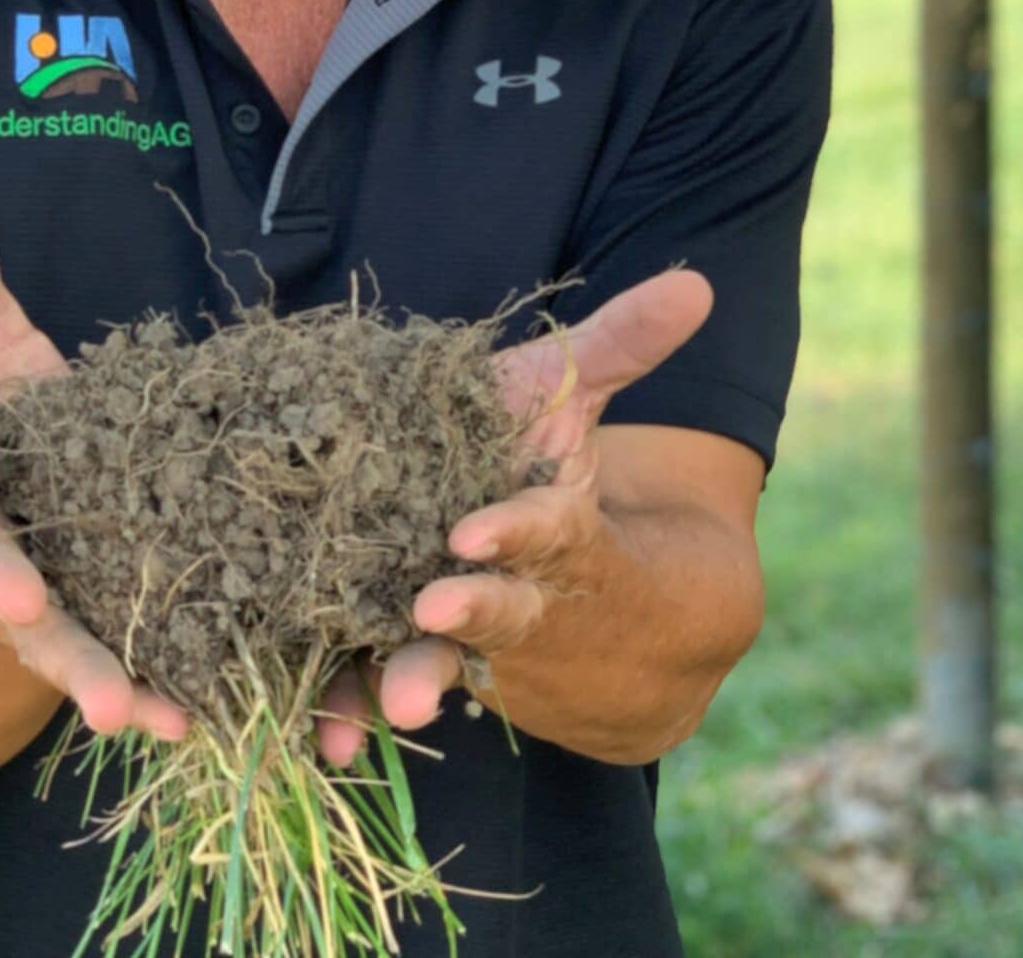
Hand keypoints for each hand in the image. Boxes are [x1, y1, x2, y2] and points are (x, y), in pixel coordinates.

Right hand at [0, 156, 190, 745]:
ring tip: (134, 713)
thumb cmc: (6, 416)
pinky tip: (194, 722)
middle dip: (9, 591)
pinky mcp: (101, 631)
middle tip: (27, 608)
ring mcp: (43, 603)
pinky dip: (157, 695)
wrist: (18, 507)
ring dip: (89, 675)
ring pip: (58, 645)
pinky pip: (126, 666)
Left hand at [314, 267, 712, 766]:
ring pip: (444, 662)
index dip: (519, 531)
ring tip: (391, 703)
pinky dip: (355, 713)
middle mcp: (524, 595)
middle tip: (433, 608)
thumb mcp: (579, 403)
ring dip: (413, 679)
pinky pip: (383, 688)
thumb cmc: (564, 472)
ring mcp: (473, 640)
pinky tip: (324, 740)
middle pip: (499, 610)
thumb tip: (698, 281)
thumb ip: (624, 344)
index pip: (549, 531)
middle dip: (470, 613)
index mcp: (561, 530)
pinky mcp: (417, 659)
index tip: (476, 533)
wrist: (606, 621)